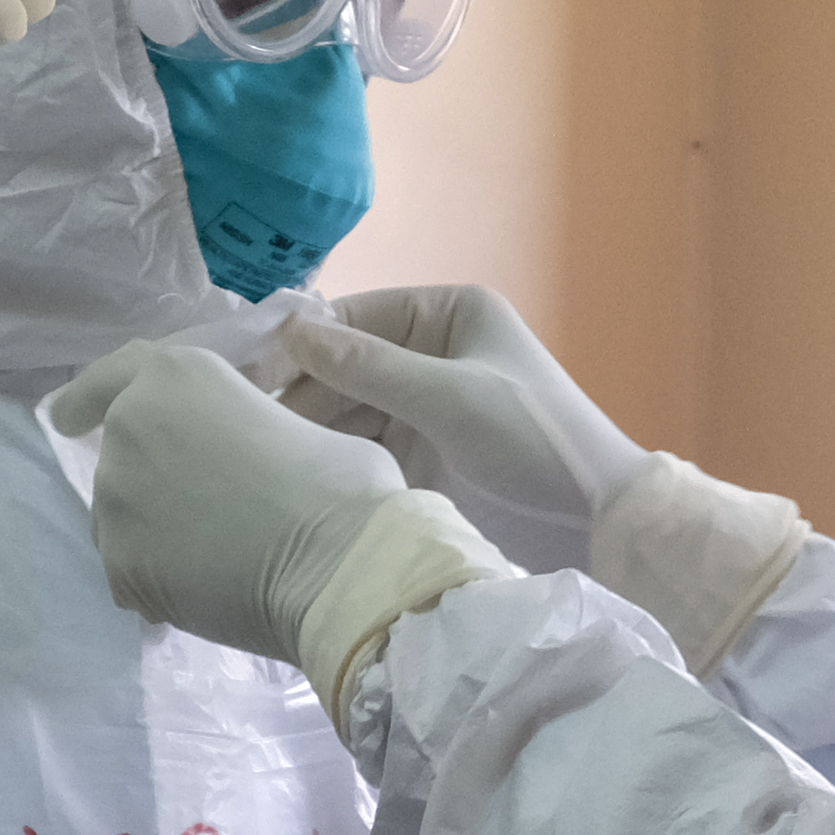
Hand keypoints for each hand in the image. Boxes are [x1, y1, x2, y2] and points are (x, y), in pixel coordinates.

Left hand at [49, 340, 412, 670]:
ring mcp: (116, 500)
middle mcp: (129, 428)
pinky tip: (204, 591)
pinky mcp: (119, 565)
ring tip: (212, 556)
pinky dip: (156, 580)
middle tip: (206, 510)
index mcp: (174, 376)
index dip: (87, 398)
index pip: (109, 377)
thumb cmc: (342, 484)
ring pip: (120, 518)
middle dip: (151, 480)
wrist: (338, 567)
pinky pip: (129, 572)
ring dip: (151, 531)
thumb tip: (246, 461)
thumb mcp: (297, 420)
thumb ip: (247, 427)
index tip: (67, 420)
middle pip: (121, 456)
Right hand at [277, 283, 642, 574]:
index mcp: (447, 314)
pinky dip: (332, 454)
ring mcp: (425, 404)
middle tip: (239, 421)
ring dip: (310, 427)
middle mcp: (431, 350)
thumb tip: (288, 330)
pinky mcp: (422, 452)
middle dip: (300, 390)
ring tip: (256, 449)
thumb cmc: (533, 440)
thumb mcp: (450, 397)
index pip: (356, 317)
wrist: (595, 521)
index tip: (241, 368)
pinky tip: (291, 471)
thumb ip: (369, 367)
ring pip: (349, 407)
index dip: (300, 341)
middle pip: (346, 364)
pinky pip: (364, 443)